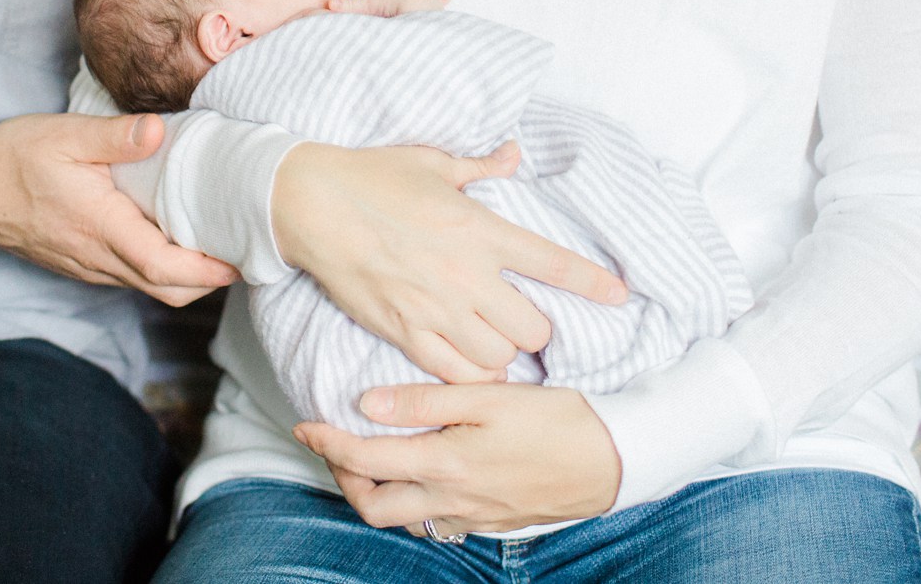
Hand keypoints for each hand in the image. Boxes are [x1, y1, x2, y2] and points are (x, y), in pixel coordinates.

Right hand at [0, 111, 239, 305]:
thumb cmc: (12, 160)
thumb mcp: (64, 136)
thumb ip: (115, 136)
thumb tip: (160, 130)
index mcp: (99, 227)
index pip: (165, 266)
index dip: (209, 269)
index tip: (243, 258)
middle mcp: (96, 257)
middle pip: (166, 289)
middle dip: (210, 280)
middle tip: (244, 250)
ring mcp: (87, 265)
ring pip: (148, 285)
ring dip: (186, 275)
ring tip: (217, 241)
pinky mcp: (79, 262)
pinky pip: (129, 275)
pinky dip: (159, 267)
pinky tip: (171, 236)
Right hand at [272, 141, 626, 381]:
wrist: (311, 203)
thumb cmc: (371, 176)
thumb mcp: (432, 162)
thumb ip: (479, 166)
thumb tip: (513, 154)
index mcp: (480, 229)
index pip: (553, 263)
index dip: (594, 284)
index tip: (619, 296)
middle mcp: (466, 274)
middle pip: (534, 327)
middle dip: (538, 328)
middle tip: (524, 320)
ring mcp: (435, 307)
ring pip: (499, 356)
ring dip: (504, 353)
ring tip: (495, 342)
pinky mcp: (402, 330)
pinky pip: (454, 371)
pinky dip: (469, 372)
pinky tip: (467, 361)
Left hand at [294, 382, 621, 534]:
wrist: (615, 461)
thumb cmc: (557, 420)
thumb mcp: (490, 397)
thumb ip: (425, 400)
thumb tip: (367, 404)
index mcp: (445, 464)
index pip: (366, 459)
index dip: (328, 443)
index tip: (306, 425)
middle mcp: (451, 500)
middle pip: (373, 507)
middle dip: (344, 478)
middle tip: (335, 445)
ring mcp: (471, 517)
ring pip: (402, 520)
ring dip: (375, 492)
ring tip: (370, 457)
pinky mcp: (489, 522)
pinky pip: (434, 524)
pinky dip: (411, 503)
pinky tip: (418, 475)